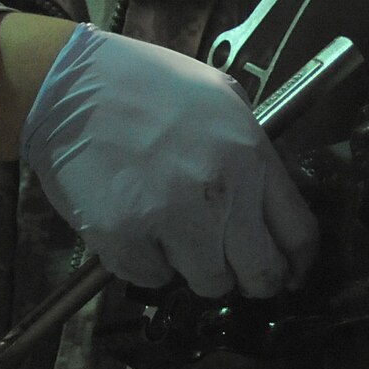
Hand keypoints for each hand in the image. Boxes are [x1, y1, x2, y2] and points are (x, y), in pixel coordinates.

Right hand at [19, 26, 314, 298]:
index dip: (296, 263)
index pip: (298, 235)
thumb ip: (251, 150)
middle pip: (260, 275)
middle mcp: (220, 195)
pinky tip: (135, 225)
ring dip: (197, 268)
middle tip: (234, 268)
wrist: (70, 88)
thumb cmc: (146, 84)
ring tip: (173, 231)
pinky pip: (153, 279)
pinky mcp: (125, 241)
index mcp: (250, 157)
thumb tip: (269, 202)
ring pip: (209, 284)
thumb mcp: (220, 98)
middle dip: (253, 279)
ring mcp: (172, 221)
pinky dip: (147, 263)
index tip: (288, 272)